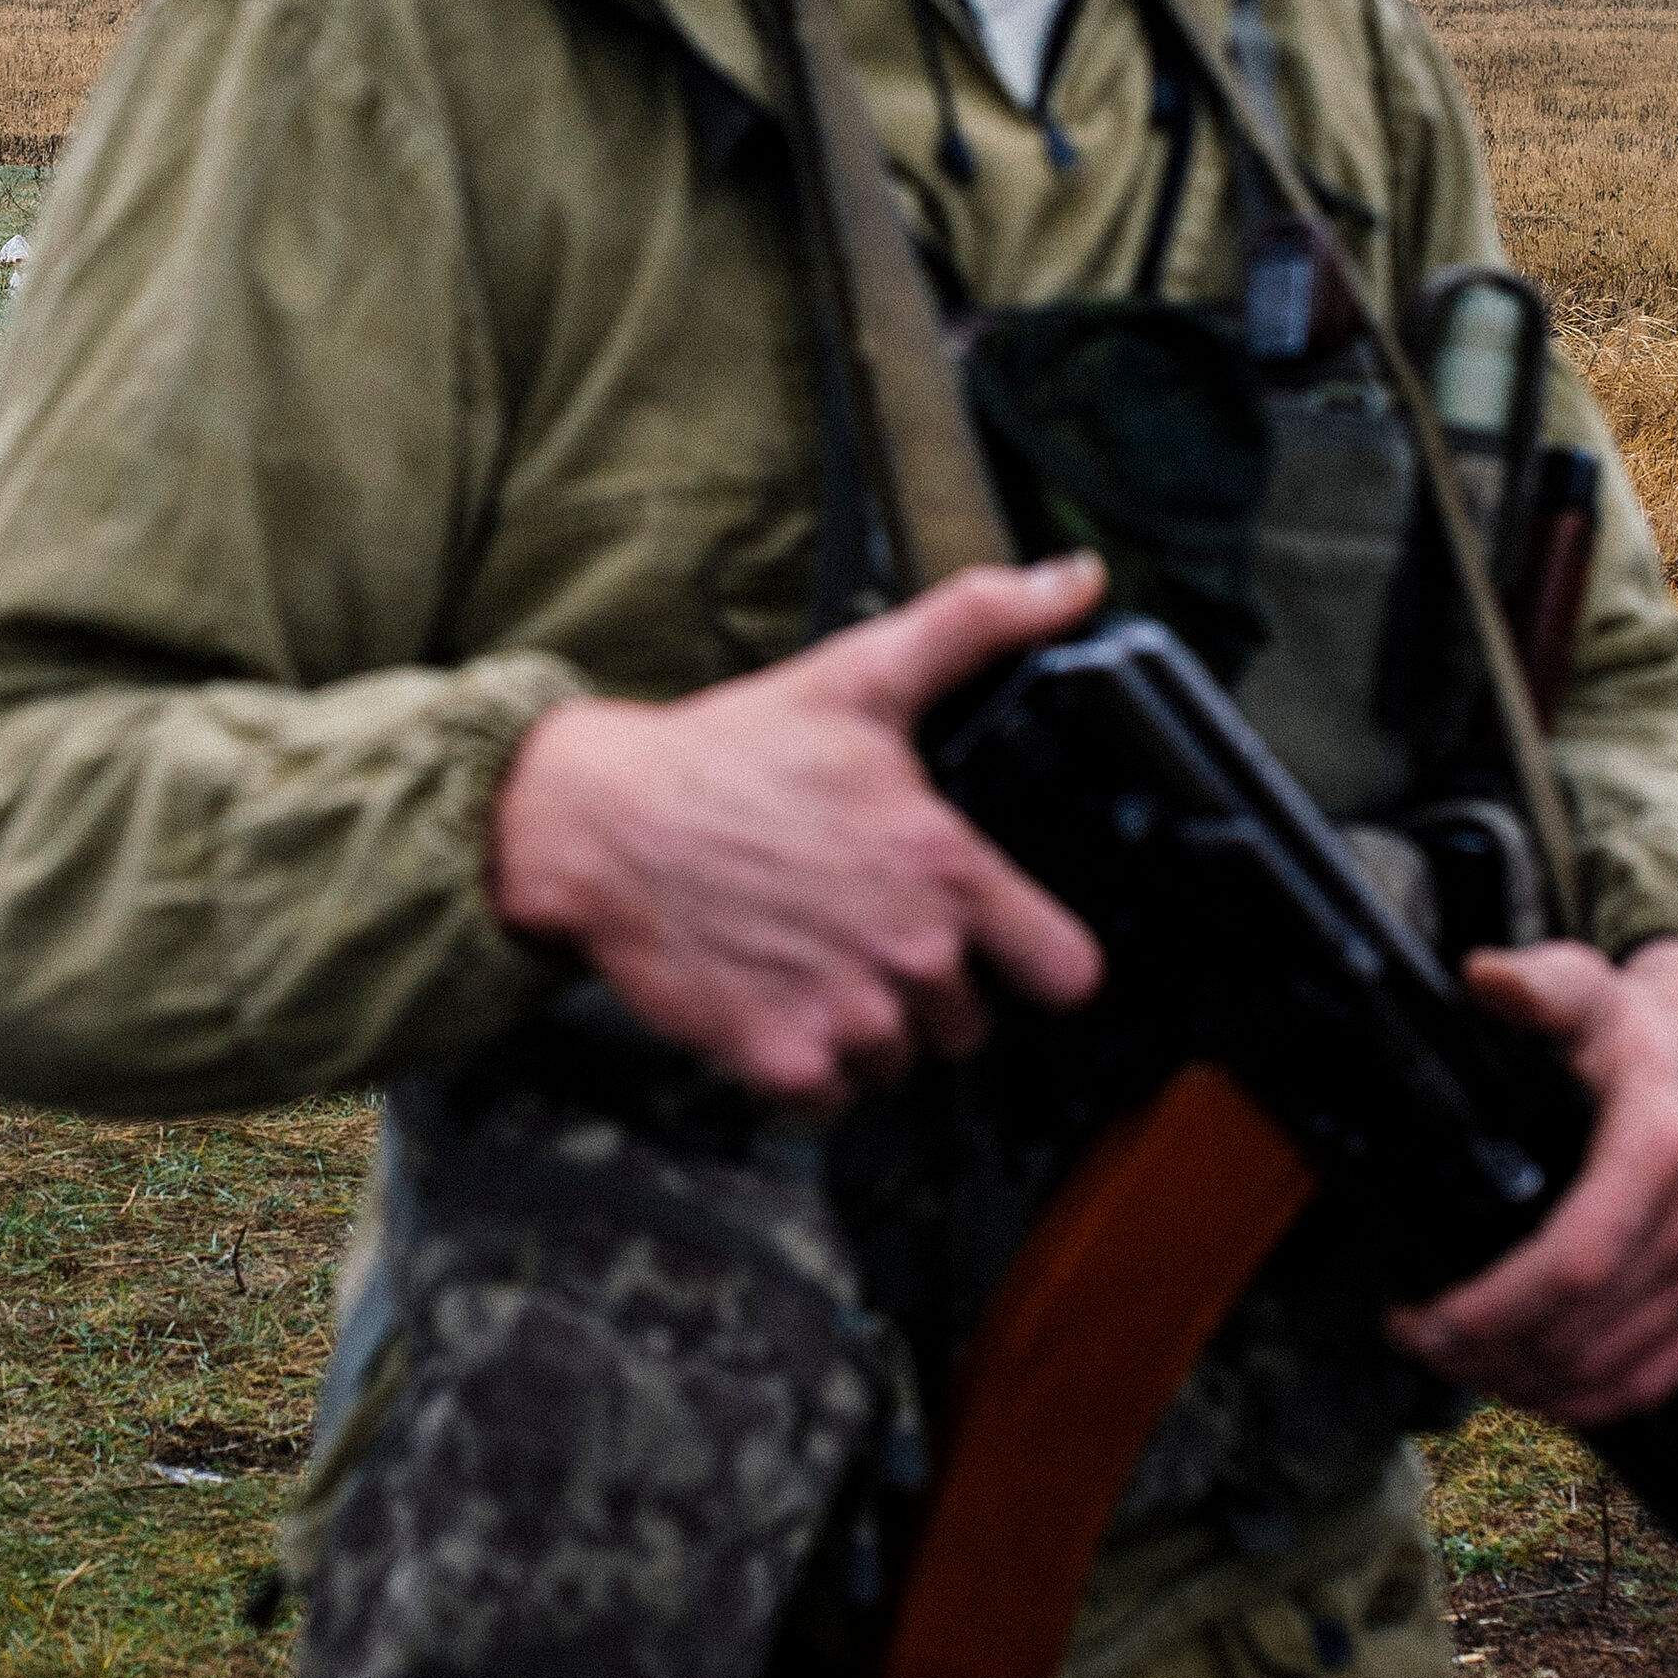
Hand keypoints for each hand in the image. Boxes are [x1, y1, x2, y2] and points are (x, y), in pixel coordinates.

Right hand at [488, 555, 1107, 1110]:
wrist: (596, 826)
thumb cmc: (728, 753)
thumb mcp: (861, 674)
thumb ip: (980, 624)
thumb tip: (1080, 580)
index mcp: (947, 870)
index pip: (1066, 972)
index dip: (1039, 957)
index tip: (1006, 942)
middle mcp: (912, 958)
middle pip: (973, 1024)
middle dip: (933, 986)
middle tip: (868, 926)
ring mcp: (847, 1020)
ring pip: (901, 1063)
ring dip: (870, 1028)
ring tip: (815, 956)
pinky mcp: (783, 1064)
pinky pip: (833, 1097)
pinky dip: (808, 1066)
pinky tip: (776, 997)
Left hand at [1385, 937, 1677, 1427]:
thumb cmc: (1633, 1029)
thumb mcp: (1582, 986)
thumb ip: (1535, 983)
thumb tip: (1485, 979)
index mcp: (1665, 1141)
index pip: (1576, 1262)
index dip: (1492, 1308)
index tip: (1420, 1318)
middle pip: (1586, 1327)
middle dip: (1488, 1351)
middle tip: (1417, 1339)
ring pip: (1617, 1368)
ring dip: (1525, 1382)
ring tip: (1456, 1359)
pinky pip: (1659, 1378)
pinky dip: (1585, 1399)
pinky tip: (1526, 1384)